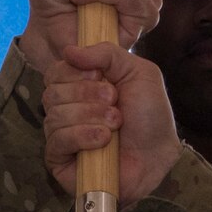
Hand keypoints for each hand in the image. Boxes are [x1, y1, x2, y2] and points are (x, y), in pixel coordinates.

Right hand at [44, 45, 178, 201]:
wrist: (160, 152)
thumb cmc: (150, 114)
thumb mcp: (137, 71)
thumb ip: (107, 53)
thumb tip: (69, 51)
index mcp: (79, 86)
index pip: (54, 72)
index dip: (73, 72)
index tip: (99, 75)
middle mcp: (67, 109)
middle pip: (52, 93)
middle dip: (87, 95)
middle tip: (114, 101)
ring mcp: (62, 136)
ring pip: (54, 116)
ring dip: (90, 116)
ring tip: (115, 123)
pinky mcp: (60, 161)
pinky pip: (56, 142)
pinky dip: (81, 136)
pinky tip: (103, 140)